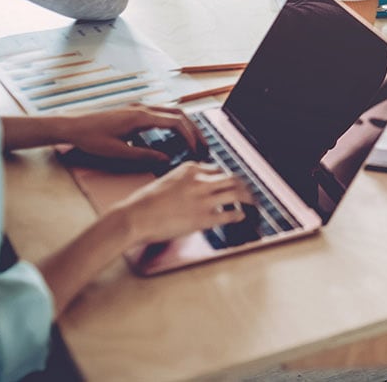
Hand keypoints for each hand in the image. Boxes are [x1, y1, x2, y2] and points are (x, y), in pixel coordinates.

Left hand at [56, 105, 202, 164]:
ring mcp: (138, 107)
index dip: (190, 136)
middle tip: (204, 145)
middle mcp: (142, 108)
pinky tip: (174, 135)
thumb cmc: (90, 138)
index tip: (198, 149)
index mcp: (140, 116)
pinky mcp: (133, 111)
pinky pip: (161, 114)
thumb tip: (166, 158)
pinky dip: (173, 123)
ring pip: (170, 113)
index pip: (175, 122)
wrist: (71, 126)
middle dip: (194, 129)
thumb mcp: (118, 152)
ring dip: (185, 125)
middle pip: (178, 115)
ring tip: (194, 141)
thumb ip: (144, 155)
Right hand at [113, 162, 253, 245]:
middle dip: (243, 185)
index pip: (216, 169)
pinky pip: (229, 214)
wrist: (134, 217)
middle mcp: (200, 181)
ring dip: (248, 198)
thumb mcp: (166, 181)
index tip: (230, 183)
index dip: (225, 178)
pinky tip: (242, 216)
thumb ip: (184, 182)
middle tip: (249, 191)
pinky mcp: (203, 218)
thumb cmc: (144, 202)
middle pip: (231, 178)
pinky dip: (238, 215)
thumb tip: (195, 189)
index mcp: (190, 169)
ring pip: (236, 193)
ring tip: (252, 203)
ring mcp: (203, 199)